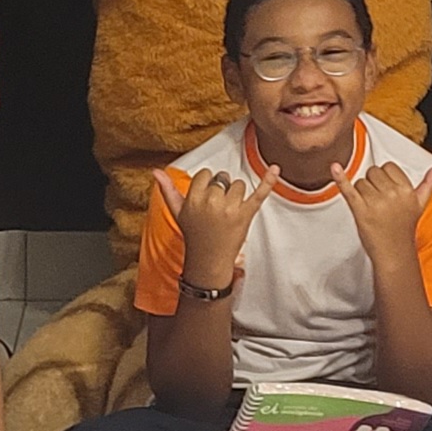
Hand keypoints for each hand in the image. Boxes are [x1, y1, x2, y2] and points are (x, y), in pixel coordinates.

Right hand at [157, 163, 278, 291]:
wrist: (208, 261)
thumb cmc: (194, 235)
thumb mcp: (178, 212)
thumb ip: (168, 190)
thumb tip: (156, 172)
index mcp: (194, 199)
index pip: (206, 175)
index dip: (207, 185)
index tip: (206, 199)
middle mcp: (212, 202)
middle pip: (222, 179)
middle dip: (221, 191)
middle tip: (216, 210)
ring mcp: (231, 208)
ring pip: (238, 185)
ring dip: (236, 195)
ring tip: (228, 213)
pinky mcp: (246, 215)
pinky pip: (259, 193)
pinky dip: (268, 181)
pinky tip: (276, 169)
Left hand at [331, 160, 431, 267]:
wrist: (393, 253)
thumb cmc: (404, 228)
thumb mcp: (420, 203)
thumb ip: (430, 182)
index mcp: (406, 190)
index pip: (388, 167)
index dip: (385, 178)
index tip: (387, 191)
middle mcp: (392, 194)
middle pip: (373, 172)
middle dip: (373, 185)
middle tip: (379, 202)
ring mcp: (375, 202)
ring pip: (360, 181)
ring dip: (362, 192)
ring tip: (371, 208)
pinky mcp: (360, 210)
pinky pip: (348, 189)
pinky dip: (340, 178)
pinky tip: (335, 168)